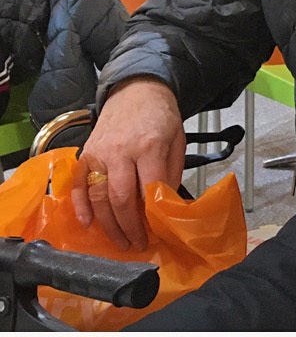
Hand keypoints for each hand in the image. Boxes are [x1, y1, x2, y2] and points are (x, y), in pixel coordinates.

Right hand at [73, 78, 184, 249]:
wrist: (136, 91)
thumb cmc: (161, 119)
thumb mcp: (177, 144)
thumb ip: (170, 174)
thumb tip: (164, 207)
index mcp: (148, 148)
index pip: (148, 190)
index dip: (152, 217)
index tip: (158, 234)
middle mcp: (119, 152)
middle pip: (120, 198)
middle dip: (129, 227)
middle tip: (138, 245)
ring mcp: (98, 153)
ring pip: (98, 196)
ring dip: (108, 224)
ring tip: (120, 242)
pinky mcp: (84, 154)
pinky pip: (77, 183)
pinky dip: (80, 205)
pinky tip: (87, 224)